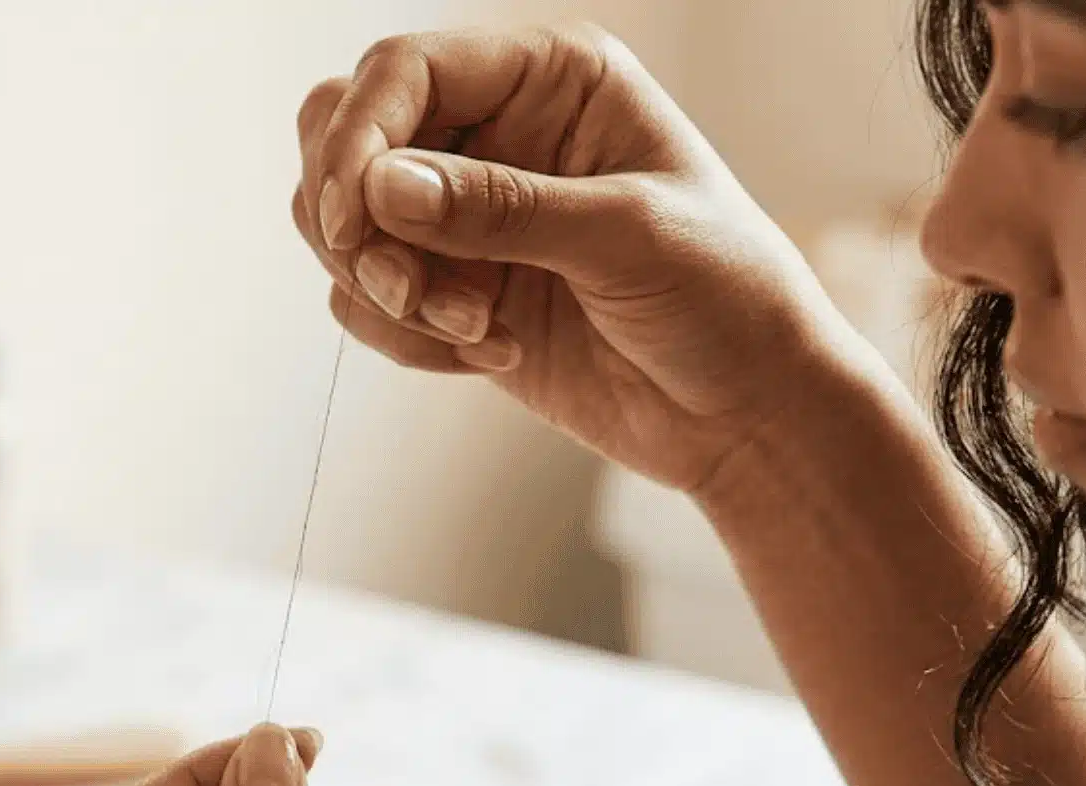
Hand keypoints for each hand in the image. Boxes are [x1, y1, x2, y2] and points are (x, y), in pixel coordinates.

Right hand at [295, 24, 880, 494]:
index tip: (351, 218)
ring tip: (471, 329)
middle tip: (407, 289)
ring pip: (341, 224)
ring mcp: (467, 214)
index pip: (402, 71)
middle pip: (344, 135)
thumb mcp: (627, 237)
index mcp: (549, 79)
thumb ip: (502, 208)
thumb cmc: (727, 298)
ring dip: (383, 288)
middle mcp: (496, 132)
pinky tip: (488, 355)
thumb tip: (383, 186)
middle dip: (355, 221)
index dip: (358, 136)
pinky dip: (404, 337)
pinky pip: (365, 300)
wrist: (745, 413)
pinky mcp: (451, 288)